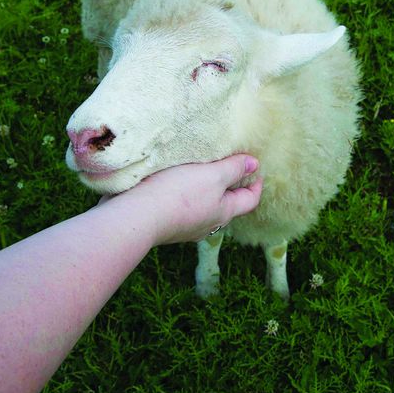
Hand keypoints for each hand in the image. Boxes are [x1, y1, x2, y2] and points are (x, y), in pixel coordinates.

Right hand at [103, 154, 262, 244]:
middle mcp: (207, 224)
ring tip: (199, 172)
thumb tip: (254, 165)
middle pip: (226, 205)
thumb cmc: (178, 193)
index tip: (256, 170)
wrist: (137, 216)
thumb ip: (233, 169)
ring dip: (204, 191)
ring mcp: (185, 227)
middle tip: (228, 166)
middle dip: (230, 186)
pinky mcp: (165, 224)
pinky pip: (182, 208)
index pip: (249, 201)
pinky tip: (174, 183)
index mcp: (223, 213)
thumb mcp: (212, 175)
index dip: (256, 185)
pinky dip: (184, 196)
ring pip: (203, 207)